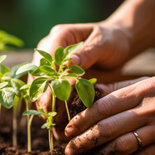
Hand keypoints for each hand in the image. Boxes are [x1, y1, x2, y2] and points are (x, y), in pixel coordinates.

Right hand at [31, 22, 132, 140]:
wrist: (117, 45)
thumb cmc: (112, 41)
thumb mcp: (104, 44)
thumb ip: (88, 53)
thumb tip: (71, 63)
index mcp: (60, 36)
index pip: (47, 57)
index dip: (52, 75)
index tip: (64, 89)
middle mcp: (49, 50)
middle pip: (38, 74)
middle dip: (45, 92)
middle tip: (56, 110)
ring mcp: (50, 65)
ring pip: (38, 86)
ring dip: (45, 101)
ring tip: (55, 118)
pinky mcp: (55, 78)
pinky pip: (47, 93)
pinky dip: (51, 105)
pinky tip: (57, 118)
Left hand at [63, 76, 154, 154]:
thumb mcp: (153, 81)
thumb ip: (123, 87)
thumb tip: (94, 92)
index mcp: (143, 90)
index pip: (104, 105)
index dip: (83, 118)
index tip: (68, 128)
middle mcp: (150, 109)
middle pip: (108, 127)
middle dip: (84, 139)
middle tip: (69, 149)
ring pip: (121, 145)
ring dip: (101, 153)